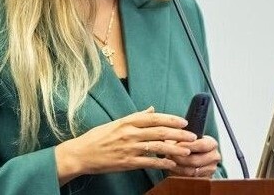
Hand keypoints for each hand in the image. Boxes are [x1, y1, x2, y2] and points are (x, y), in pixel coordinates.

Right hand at [55, 107, 196, 184]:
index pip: (155, 118)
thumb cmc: (97, 137)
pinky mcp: (128, 162)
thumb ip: (136, 116)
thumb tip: (152, 110)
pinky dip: (162, 162)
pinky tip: (172, 163)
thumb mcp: (116, 123)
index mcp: (127, 121)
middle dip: (179, 134)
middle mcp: (130, 133)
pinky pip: (149, 162)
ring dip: (175, 148)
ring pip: (158, 146)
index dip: (171, 119)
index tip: (184, 121)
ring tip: (187, 150)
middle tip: (192, 136)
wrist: (81, 154)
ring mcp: (129, 148)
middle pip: (160, 131)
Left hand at [167, 135, 220, 177]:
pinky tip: (173, 168)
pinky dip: (179, 174)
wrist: (192, 154)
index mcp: (212, 144)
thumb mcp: (186, 137)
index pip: (201, 145)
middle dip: (180, 158)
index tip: (175, 145)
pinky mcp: (205, 179)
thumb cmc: (187, 143)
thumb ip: (182, 137)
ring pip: (191, 171)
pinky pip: (190, 179)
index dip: (187, 145)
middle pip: (196, 160)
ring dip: (178, 167)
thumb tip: (174, 140)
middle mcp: (214, 157)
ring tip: (169, 161)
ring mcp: (210, 169)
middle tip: (169, 155)